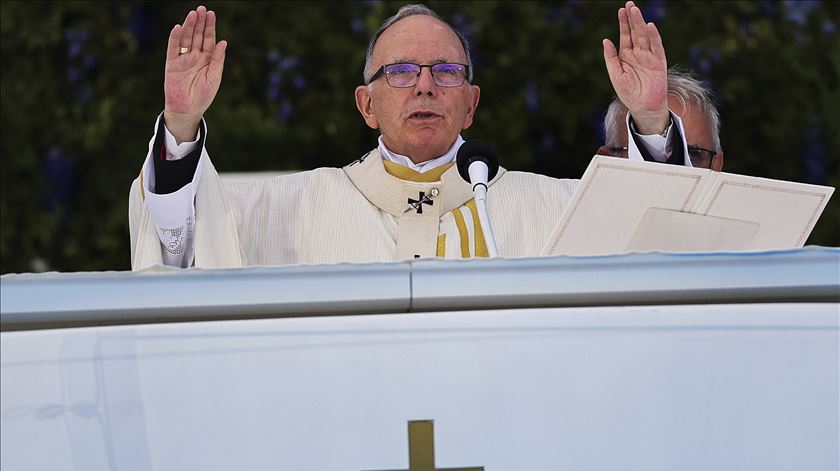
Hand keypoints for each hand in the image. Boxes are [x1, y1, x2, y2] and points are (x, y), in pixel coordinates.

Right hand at [163, 6, 226, 143]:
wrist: (187, 110)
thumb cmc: (203, 97)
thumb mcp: (214, 78)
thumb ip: (218, 60)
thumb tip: (224, 42)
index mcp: (207, 60)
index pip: (209, 39)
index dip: (210, 27)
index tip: (211, 14)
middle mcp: (195, 57)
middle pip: (197, 35)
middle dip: (199, 22)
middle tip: (201, 9)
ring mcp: (183, 59)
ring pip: (186, 39)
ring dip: (188, 26)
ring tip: (192, 14)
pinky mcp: (171, 64)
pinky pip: (173, 49)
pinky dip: (174, 38)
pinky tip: (177, 28)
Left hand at [602, 1, 668, 134]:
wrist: (643, 108)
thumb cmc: (629, 93)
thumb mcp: (616, 75)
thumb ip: (611, 58)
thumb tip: (605, 40)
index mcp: (626, 56)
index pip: (625, 35)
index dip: (623, 23)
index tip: (621, 10)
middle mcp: (638, 53)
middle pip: (635, 32)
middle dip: (632, 19)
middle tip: (629, 4)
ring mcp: (649, 57)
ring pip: (645, 37)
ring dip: (640, 24)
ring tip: (635, 11)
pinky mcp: (659, 62)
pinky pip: (657, 47)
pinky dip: (654, 37)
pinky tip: (649, 27)